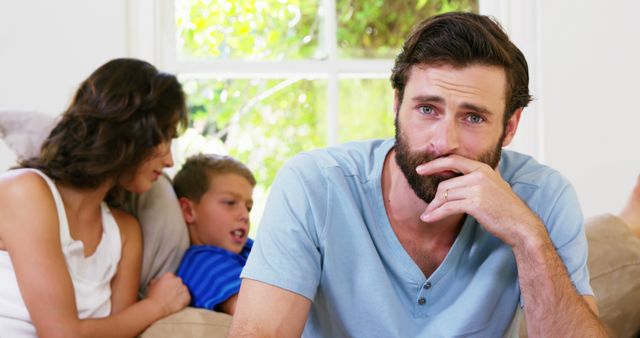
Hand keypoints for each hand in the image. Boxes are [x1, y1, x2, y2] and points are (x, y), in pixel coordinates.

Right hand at [146, 272, 190, 315]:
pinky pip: (187, 297)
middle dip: (175, 287)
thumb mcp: (152, 284)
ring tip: (172, 300)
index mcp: (169, 275)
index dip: (169, 283)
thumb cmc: (153, 297)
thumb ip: (159, 279)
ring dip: (180, 294)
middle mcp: (178, 280)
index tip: (167, 288)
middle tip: (169, 294)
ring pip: (183, 289)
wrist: (156, 307)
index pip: (172, 277)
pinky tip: (176, 303)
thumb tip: (161, 280)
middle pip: (178, 282)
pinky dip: (183, 300)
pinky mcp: (187, 297)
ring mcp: (183, 288)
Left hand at [417, 154, 543, 246]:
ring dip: (434, 207)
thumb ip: (476, 179)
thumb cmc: (506, 209)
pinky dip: (435, 214)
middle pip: (446, 183)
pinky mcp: (475, 203)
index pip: (453, 160)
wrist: (522, 225)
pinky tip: (428, 218)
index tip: (421, 169)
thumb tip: (454, 178)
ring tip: (427, 214)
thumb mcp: (493, 186)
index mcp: (483, 168)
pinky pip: (447, 207)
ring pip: (445, 195)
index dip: (435, 164)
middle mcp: (480, 175)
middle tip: (429, 207)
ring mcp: (477, 188)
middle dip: (435, 197)